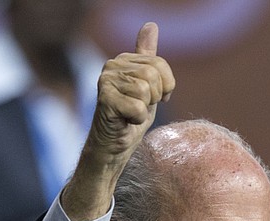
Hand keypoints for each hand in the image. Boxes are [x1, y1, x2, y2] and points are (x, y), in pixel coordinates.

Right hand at [62, 22, 174, 220]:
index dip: (164, 87)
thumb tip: (150, 24)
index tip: (153, 98)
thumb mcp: (148, 86)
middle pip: (154, 76)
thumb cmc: (131, 118)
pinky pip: (139, 107)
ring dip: (145, 109)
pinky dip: (138, 120)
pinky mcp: (105, 99)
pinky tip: (126, 121)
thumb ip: (148, 56)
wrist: (114, 146)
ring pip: (146, 91)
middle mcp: (112, 65)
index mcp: (123, 60)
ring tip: (131, 114)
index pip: (160, 65)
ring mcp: (106, 81)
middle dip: (154, 98)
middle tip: (140, 108)